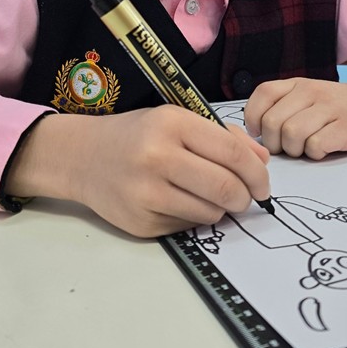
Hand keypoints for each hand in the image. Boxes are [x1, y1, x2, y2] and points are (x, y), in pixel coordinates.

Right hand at [9, 106, 270, 237]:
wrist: (83, 157)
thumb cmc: (137, 134)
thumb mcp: (177, 120)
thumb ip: (222, 138)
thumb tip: (262, 162)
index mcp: (172, 124)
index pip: (232, 153)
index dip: (257, 172)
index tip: (263, 184)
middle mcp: (157, 158)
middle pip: (225, 188)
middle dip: (245, 197)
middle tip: (245, 197)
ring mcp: (146, 193)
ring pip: (210, 213)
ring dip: (221, 209)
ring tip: (210, 197)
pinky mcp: (141, 223)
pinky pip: (187, 226)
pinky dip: (195, 218)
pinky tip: (180, 202)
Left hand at [244, 74, 346, 159]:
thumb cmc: (338, 106)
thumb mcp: (308, 96)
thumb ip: (282, 108)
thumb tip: (253, 137)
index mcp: (297, 84)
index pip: (262, 95)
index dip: (254, 118)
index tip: (262, 133)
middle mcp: (311, 92)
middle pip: (272, 123)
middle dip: (275, 143)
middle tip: (289, 147)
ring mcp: (330, 108)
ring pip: (291, 135)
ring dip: (295, 150)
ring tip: (307, 148)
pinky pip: (315, 146)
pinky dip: (315, 153)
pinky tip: (324, 149)